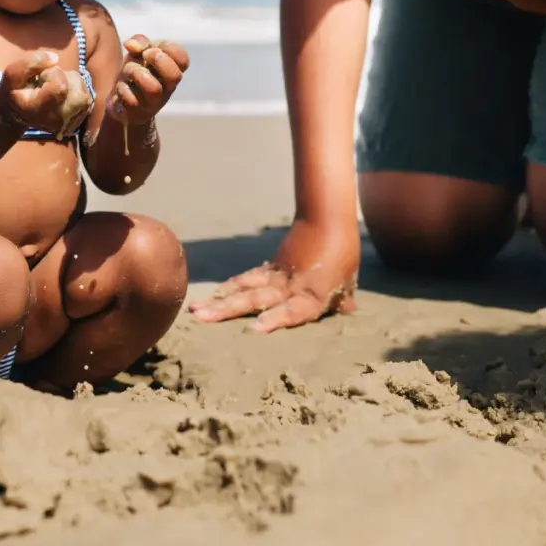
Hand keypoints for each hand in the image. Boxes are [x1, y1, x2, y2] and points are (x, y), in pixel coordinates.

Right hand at [0, 49, 92, 138]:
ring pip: (83, 94)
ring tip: (54, 89)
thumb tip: (55, 58)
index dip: (52, 74)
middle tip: (47, 84)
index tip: (40, 77)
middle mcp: (55, 122)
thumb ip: (30, 63)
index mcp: (37, 110)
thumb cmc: (16, 91)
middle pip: (77, 93)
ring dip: (71, 85)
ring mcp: (68, 125)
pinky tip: (62, 96)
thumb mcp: (13, 74)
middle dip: (64, 80)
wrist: (19, 112)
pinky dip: (77, 92)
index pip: (60, 87)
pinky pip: (87, 99)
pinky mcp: (78, 122)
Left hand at [107, 35, 188, 124]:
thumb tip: (131, 45)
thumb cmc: (135, 73)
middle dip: (158, 59)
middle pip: (175, 76)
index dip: (168, 48)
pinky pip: (132, 100)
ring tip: (128, 71)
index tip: (152, 48)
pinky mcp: (137, 112)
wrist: (120, 102)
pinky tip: (121, 86)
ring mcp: (154, 102)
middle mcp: (167, 88)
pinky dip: (123, 88)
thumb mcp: (138, 53)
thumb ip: (140, 42)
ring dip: (136, 72)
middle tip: (145, 56)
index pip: (183, 60)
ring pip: (153, 88)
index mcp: (172, 71)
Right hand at [188, 218, 359, 331]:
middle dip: (228, 310)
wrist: (325, 217)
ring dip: (221, 300)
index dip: (276, 320)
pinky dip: (231, 287)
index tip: (256, 329)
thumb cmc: (342, 250)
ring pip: (245, 289)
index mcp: (313, 293)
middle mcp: (289, 286)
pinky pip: (248, 279)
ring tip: (197, 309)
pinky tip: (214, 296)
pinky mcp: (270, 267)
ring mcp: (276, 275)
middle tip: (202, 318)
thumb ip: (343, 297)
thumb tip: (348, 311)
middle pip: (256, 299)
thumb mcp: (347, 278)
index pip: (294, 311)